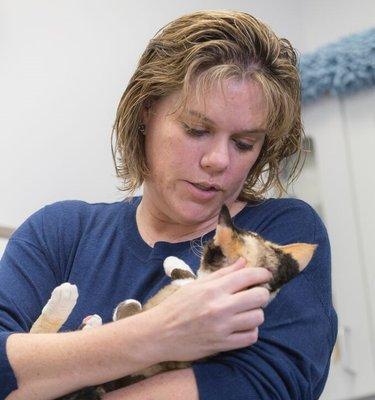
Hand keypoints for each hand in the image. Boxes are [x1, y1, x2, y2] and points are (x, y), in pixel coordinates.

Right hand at [147, 258, 271, 361]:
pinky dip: (250, 331)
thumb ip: (223, 273)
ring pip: (258, 317)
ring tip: (245, 312)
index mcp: (213, 288)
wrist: (159, 333)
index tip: (266, 275)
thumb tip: (243, 262)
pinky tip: (241, 326)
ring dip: (255, 313)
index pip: (248, 276)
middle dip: (261, 293)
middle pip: (260, 296)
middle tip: (254, 294)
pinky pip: (250, 337)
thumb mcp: (197, 285)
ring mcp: (222, 327)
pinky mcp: (222, 345)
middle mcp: (220, 307)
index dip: (262, 274)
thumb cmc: (177, 306)